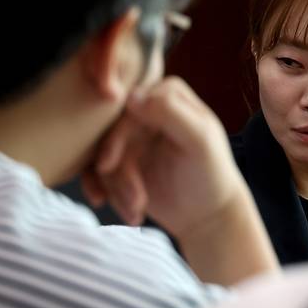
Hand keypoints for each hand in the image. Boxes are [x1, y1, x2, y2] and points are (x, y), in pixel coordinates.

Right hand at [82, 76, 246, 240]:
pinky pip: (97, 172)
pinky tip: (127, 214)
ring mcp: (133, 134)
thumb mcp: (199, 141)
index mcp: (167, 94)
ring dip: (118, 190)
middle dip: (119, 173)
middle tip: (135, 201)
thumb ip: (171, 112)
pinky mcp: (122, 159)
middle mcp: (147, 109)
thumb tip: (132, 96)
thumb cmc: (210, 174)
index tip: (111, 164)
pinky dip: (108, 194)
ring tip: (138, 212)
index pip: (128, 105)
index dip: (117, 136)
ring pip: (102, 156)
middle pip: (109, 133)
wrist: (207, 213)